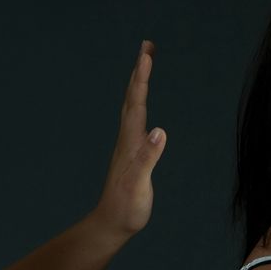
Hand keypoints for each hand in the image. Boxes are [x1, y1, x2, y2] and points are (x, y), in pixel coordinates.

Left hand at [91, 40, 166, 240]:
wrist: (111, 224)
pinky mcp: (130, 152)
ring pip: (132, 105)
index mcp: (131, 142)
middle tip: (148, 45)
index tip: (147, 53)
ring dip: (139, 82)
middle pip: (133, 96)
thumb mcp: (139, 185)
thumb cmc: (127, 208)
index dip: (142, 77)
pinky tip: (141, 103)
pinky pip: (135, 118)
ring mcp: (127, 144)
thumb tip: (159, 131)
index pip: (137, 102)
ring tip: (145, 64)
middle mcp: (127, 138)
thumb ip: (148, 158)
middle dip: (140, 70)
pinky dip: (139, 101)